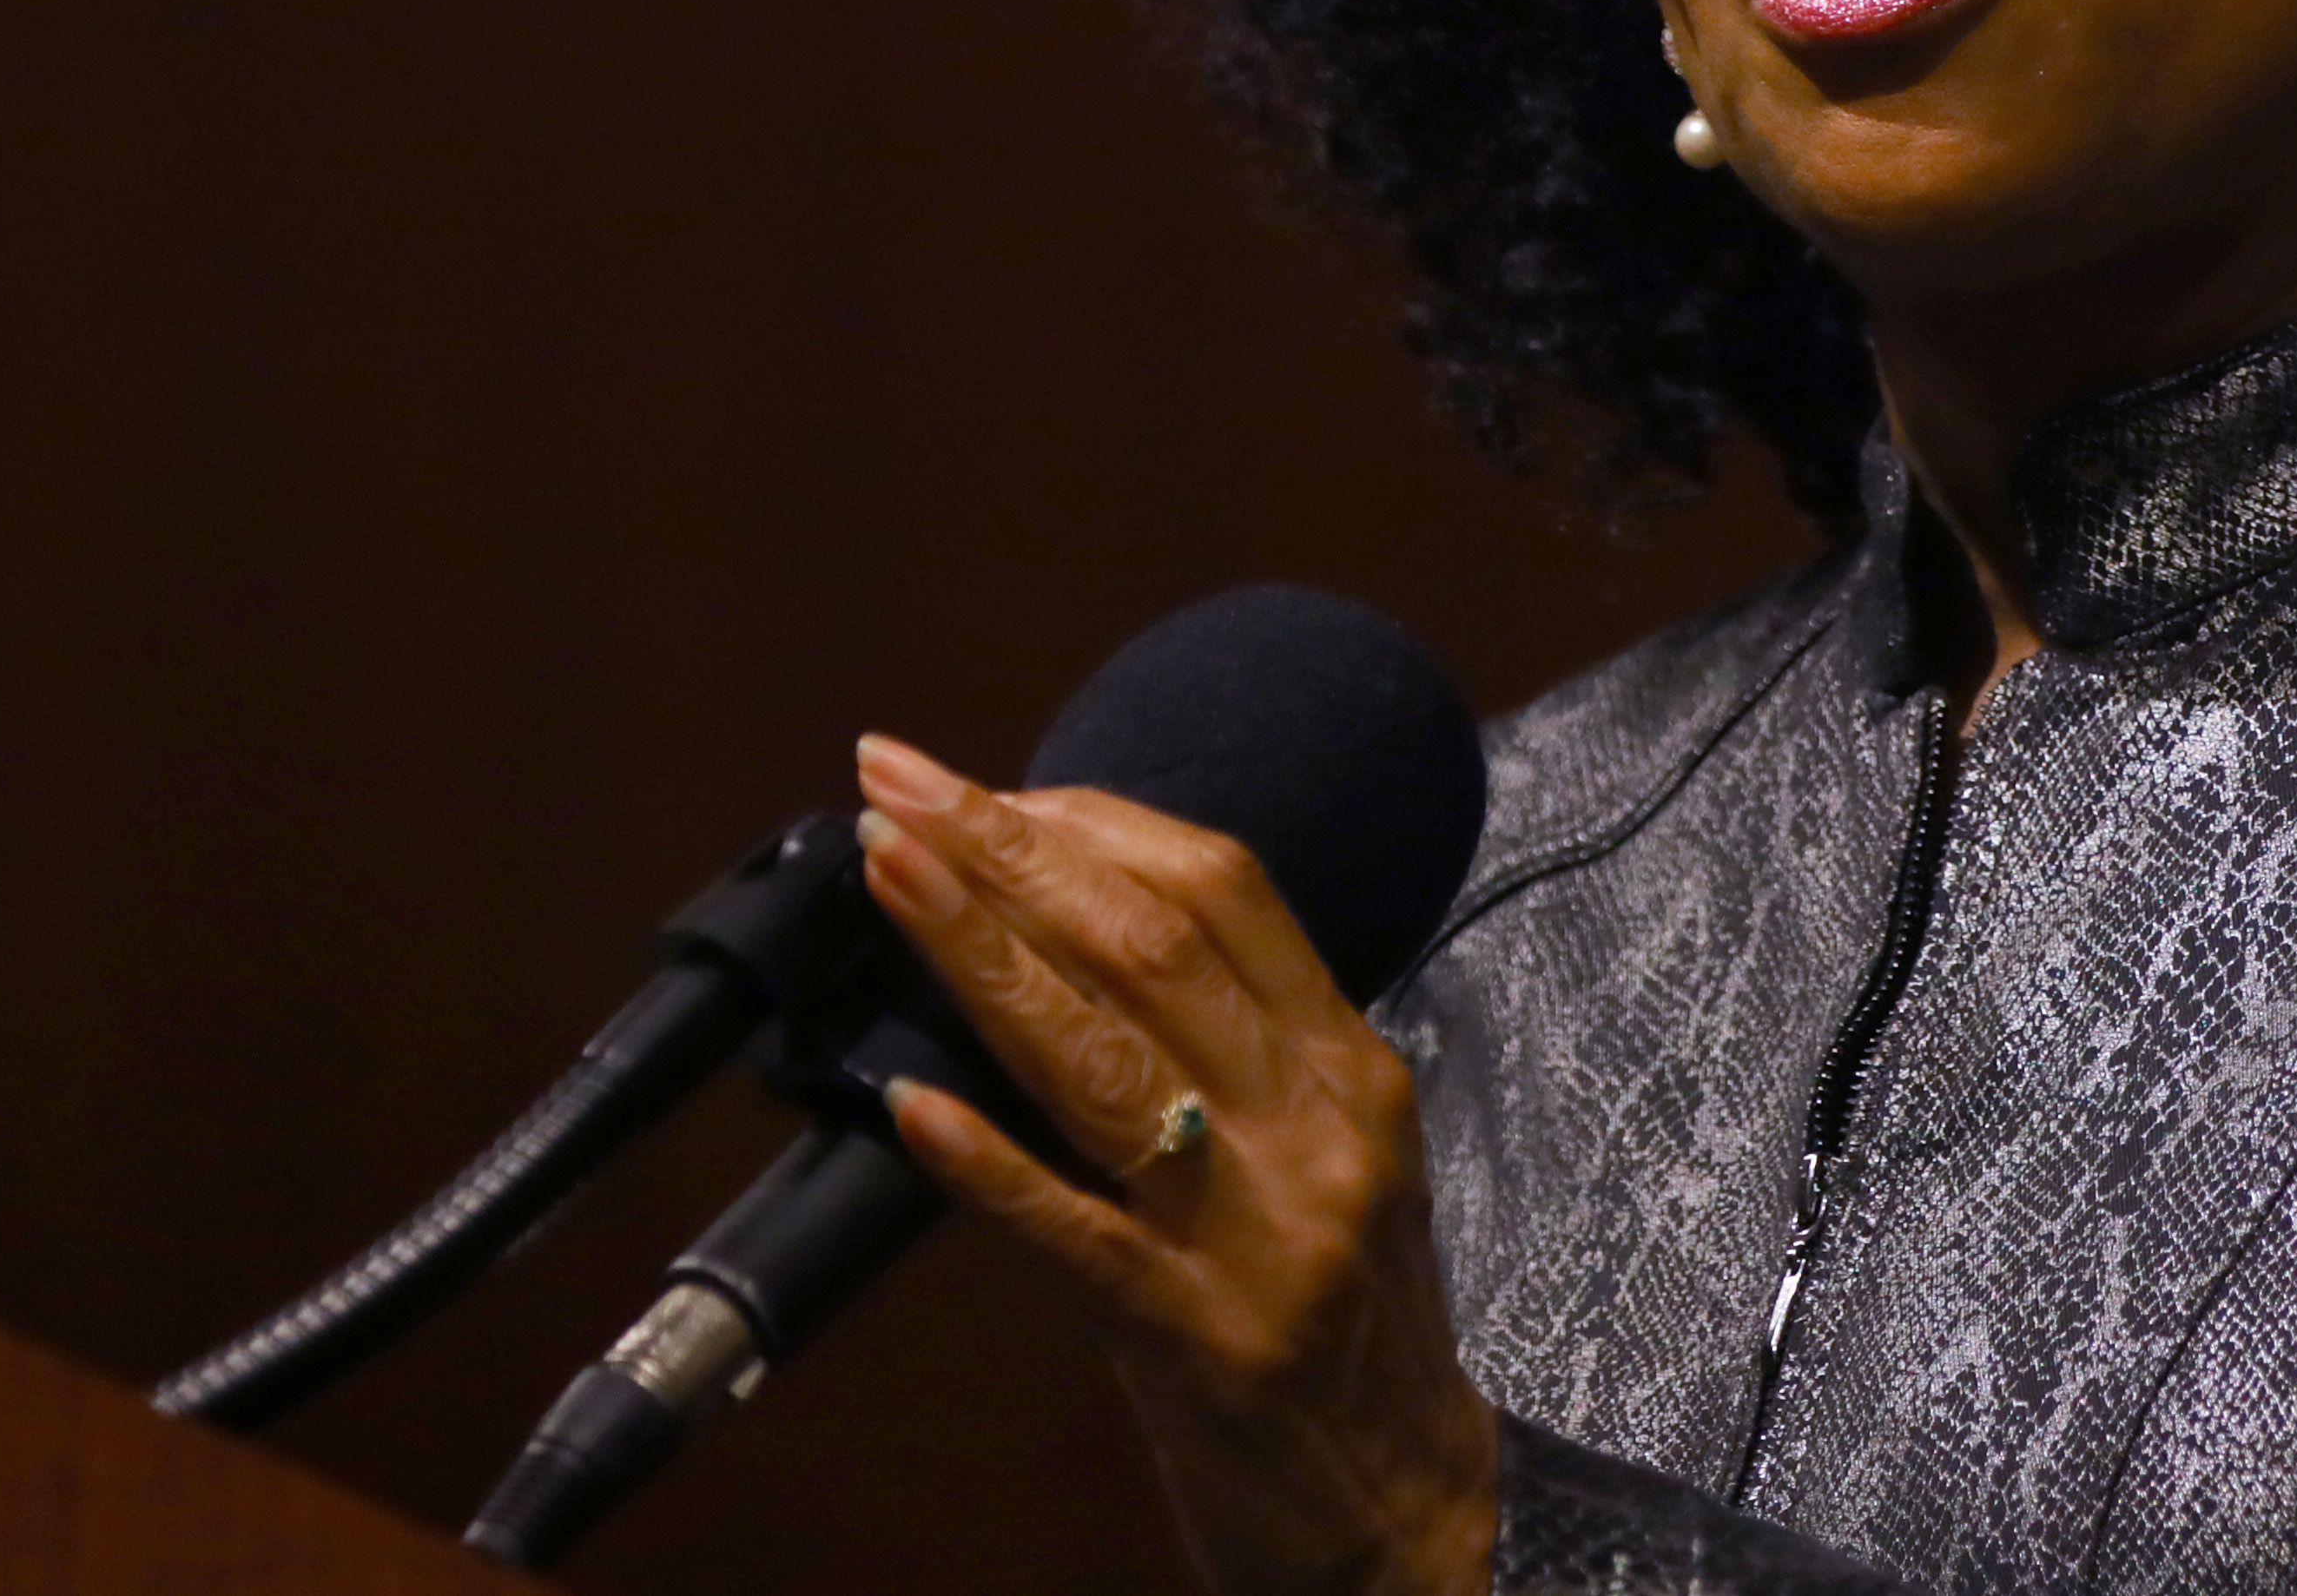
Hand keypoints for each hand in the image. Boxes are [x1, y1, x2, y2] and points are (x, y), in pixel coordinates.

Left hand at [853, 733, 1502, 1595]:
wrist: (1410, 1510)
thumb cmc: (1344, 1322)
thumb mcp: (1324, 1157)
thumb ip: (1231, 1051)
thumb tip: (1069, 936)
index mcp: (1349, 1068)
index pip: (1223, 891)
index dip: (1088, 820)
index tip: (980, 785)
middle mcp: (1318, 1129)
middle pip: (1153, 944)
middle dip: (1009, 849)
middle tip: (893, 785)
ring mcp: (1263, 1235)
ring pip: (1108, 1057)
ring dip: (981, 950)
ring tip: (886, 874)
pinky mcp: (1202, 1343)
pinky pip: (1077, 1235)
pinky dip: (988, 1165)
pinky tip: (910, 1104)